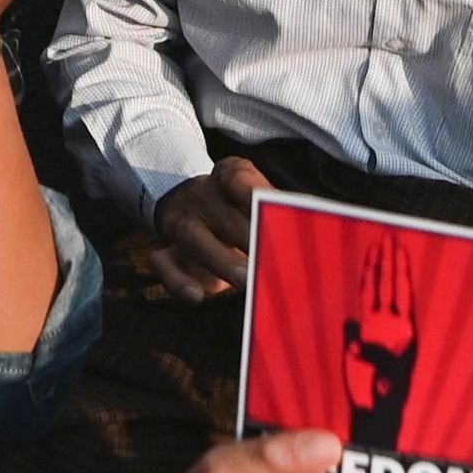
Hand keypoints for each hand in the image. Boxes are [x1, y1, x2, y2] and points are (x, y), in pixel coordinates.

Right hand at [148, 155, 268, 299]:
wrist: (189, 205)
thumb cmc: (238, 208)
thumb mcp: (256, 199)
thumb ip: (278, 212)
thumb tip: (309, 225)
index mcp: (228, 177)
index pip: (239, 179)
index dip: (256, 195)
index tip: (277, 210)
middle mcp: (202, 197)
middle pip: (223, 216)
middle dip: (250, 238)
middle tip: (276, 260)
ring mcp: (181, 223)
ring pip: (193, 238)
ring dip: (220, 260)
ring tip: (247, 282)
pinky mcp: (165, 253)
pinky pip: (163, 264)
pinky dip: (178, 281)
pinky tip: (197, 296)